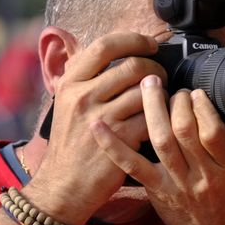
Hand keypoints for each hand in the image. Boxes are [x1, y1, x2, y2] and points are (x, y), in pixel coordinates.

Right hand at [26, 32, 166, 224]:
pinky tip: (157, 123)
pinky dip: (158, 119)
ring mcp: (101, 119)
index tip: (150, 44)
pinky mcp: (119, 141)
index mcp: (70, 83)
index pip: (105, 46)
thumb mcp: (65, 103)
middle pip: (132, 66)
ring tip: (161, 100)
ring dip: (160, 94)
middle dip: (155, 68)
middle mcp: (83, 97)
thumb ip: (84, 76)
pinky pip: (150, 119)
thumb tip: (111, 49)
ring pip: (144, 92)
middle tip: (161, 76)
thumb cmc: (70, 143)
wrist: (63, 184)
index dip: (133, 40)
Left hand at [91, 74, 224, 224]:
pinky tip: (99, 125)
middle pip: (184, 133)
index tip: (197, 91)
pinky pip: (131, 165)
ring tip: (147, 84)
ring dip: (151, 110)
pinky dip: (113, 146)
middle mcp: (203, 177)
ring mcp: (176, 183)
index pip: (213, 133)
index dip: (202, 108)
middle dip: (177, 103)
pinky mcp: (155, 188)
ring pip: (160, 142)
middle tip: (171, 85)